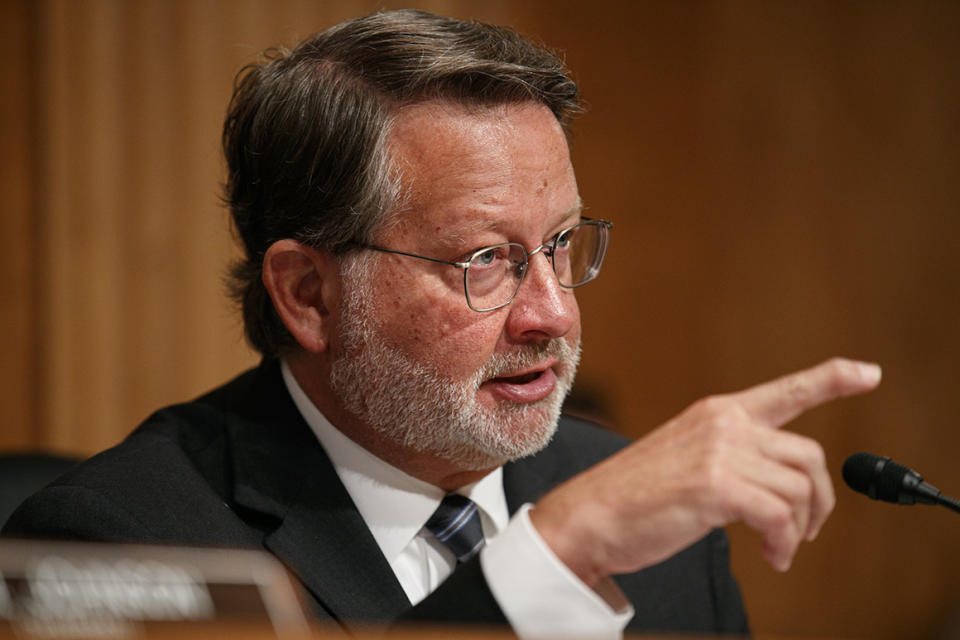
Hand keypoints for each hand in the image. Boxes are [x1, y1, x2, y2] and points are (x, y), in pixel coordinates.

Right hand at [530, 357, 881, 585]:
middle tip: (804, 531)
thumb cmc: (633, 496)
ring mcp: (720, 451)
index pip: (786, 390)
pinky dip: (783, 545)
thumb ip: (731, 458)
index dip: (832, 380)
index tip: (867, 374)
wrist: (588, 515)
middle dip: (819, 501)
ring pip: (799, 489)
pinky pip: (780, 517)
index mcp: (716, 413)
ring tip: (777, 548)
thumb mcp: (686, 458)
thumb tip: (781, 488)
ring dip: (798, 530)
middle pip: (809, 456)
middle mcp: (723, 423)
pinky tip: (770, 556)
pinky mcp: (716, 485)